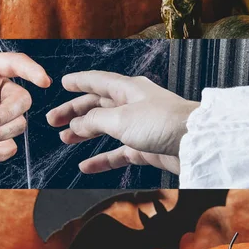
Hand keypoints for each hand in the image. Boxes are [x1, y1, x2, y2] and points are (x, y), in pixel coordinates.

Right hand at [46, 71, 198, 174]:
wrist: (195, 144)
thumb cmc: (162, 122)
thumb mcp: (121, 119)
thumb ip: (95, 121)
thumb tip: (77, 124)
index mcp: (127, 88)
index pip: (97, 81)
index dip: (78, 82)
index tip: (63, 83)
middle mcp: (132, 104)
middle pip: (97, 105)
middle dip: (74, 112)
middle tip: (53, 120)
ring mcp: (138, 125)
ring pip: (105, 128)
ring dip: (84, 134)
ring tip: (65, 140)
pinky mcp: (145, 146)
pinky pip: (117, 152)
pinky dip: (101, 158)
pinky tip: (86, 166)